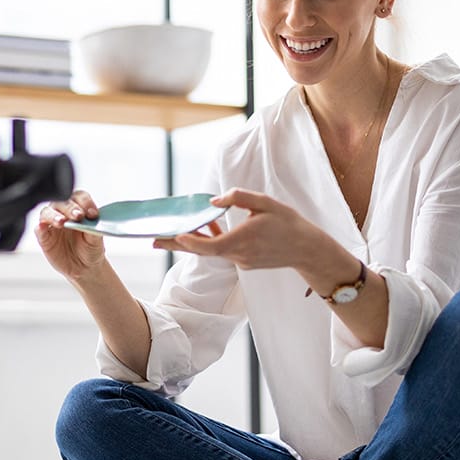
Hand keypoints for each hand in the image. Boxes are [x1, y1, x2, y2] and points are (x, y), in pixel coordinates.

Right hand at [36, 189, 107, 280]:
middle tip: (78, 215)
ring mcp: (52, 224)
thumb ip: (93, 230)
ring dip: (54, 215)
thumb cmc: (90, 248)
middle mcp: (64, 212)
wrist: (84, 267)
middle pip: (62, 202)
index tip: (92, 213)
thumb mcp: (96, 241)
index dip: (85, 202)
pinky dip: (40, 227)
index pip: (79, 197)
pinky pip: (39, 229)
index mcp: (79, 208)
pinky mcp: (44, 237)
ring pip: (47, 212)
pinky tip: (43, 228)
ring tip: (62, 222)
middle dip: (70, 208)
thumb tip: (91, 223)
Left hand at [152, 188, 327, 271]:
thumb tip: (213, 201)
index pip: (209, 246)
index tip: (173, 234)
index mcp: (241, 241)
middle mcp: (237, 255)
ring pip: (212, 250)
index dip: (190, 242)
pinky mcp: (244, 262)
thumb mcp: (265, 203)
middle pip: (202, 251)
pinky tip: (210, 226)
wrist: (306, 249)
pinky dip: (213, 240)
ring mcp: (241, 261)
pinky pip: (223, 251)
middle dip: (176, 245)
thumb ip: (239, 197)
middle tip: (153, 241)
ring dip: (194, 241)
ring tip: (170, 235)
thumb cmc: (288, 223)